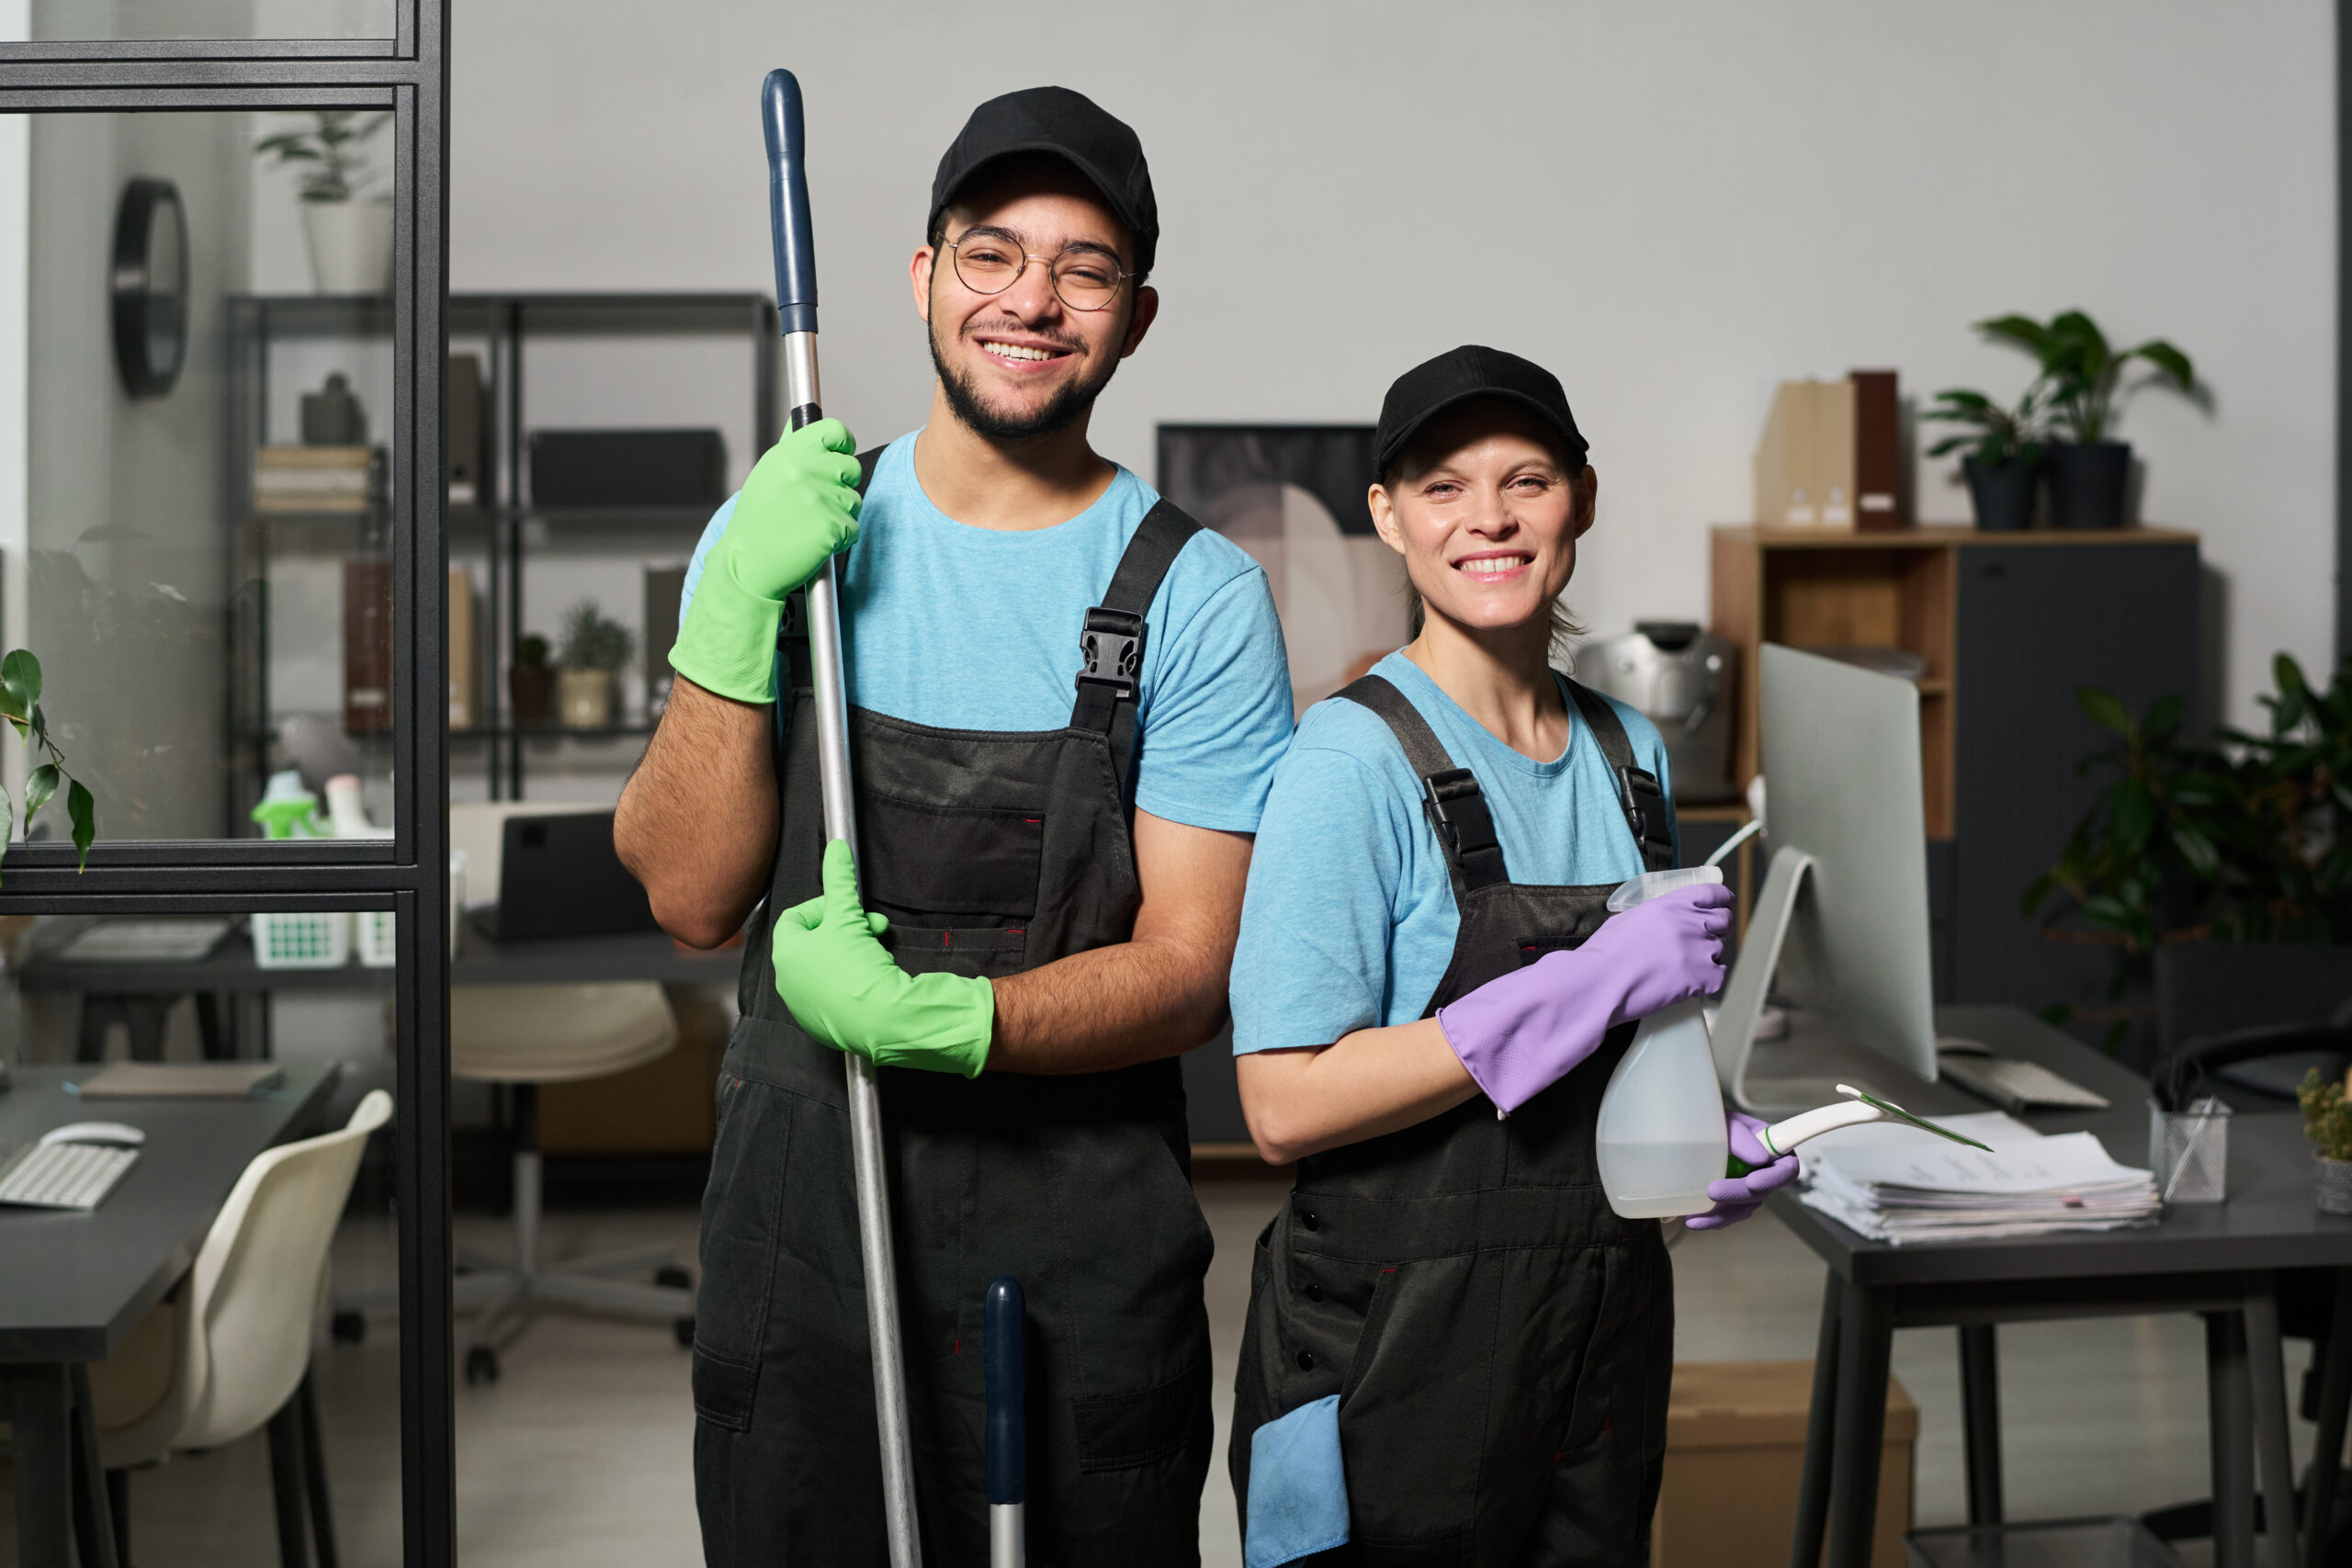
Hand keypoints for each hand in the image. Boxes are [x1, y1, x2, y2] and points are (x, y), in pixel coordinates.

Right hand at [668, 418, 862, 704]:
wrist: (746, 565)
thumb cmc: (756, 523)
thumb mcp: (767, 476)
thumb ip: (792, 450)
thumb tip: (806, 421)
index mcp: (788, 455)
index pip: (834, 432)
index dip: (843, 444)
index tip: (841, 454)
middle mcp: (804, 471)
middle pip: (851, 468)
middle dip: (842, 486)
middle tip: (818, 504)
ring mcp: (819, 499)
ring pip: (854, 501)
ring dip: (840, 515)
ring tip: (809, 525)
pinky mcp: (831, 527)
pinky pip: (853, 528)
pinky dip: (840, 539)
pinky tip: (815, 542)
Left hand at [771, 839, 993, 1076]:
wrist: (881, 1019)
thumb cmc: (857, 969)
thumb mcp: (848, 916)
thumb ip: (839, 880)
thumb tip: (837, 847)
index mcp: (786, 953)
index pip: (795, 917)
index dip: (823, 906)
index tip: (847, 909)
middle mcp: (787, 980)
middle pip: (812, 940)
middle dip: (845, 928)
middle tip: (870, 926)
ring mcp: (802, 1005)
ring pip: (824, 965)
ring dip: (849, 951)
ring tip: (875, 951)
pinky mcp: (820, 1024)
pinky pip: (832, 992)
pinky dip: (850, 979)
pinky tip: (871, 977)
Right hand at [1576, 881, 1732, 1021]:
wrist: (1600, 982)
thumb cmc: (1605, 955)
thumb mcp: (1630, 918)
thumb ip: (1657, 915)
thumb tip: (1670, 922)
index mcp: (1671, 904)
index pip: (1713, 893)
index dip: (1723, 899)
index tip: (1726, 904)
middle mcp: (1690, 922)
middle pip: (1725, 920)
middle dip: (1720, 929)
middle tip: (1707, 940)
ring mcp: (1699, 949)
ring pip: (1720, 950)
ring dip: (1707, 958)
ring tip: (1683, 969)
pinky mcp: (1703, 977)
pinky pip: (1720, 976)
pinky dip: (1709, 981)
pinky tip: (1692, 984)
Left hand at [1686, 1112, 1798, 1229]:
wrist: (1697, 1130)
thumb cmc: (1717, 1121)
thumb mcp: (1728, 1121)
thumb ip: (1742, 1137)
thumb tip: (1760, 1159)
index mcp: (1775, 1150)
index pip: (1786, 1170)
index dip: (1772, 1179)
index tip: (1751, 1182)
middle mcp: (1766, 1172)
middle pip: (1760, 1193)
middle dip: (1736, 1195)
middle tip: (1712, 1191)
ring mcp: (1750, 1187)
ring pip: (1743, 1208)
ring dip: (1722, 1215)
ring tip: (1696, 1218)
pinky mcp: (1733, 1200)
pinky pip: (1728, 1214)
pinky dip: (1712, 1219)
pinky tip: (1694, 1220)